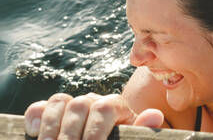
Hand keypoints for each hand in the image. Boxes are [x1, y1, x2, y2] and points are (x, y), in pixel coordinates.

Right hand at [24, 92, 164, 139]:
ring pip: (59, 102)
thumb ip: (141, 128)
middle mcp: (93, 100)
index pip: (104, 107)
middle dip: (71, 134)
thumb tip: (155, 116)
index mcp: (115, 105)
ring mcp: (72, 104)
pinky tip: (33, 133)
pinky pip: (40, 106)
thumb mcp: (131, 137)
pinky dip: (35, 116)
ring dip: (51, 127)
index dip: (96, 129)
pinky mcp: (53, 113)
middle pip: (79, 105)